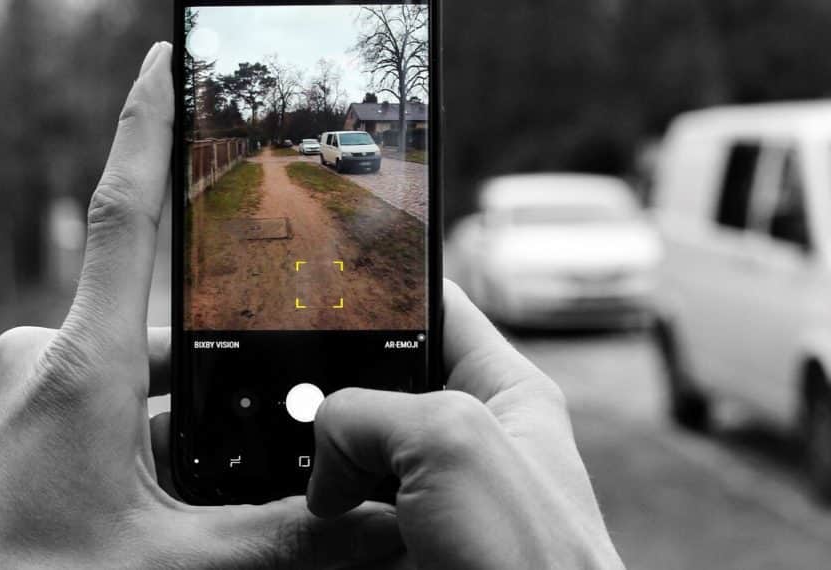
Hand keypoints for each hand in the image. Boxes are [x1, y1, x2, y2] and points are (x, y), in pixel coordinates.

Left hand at [0, 42, 401, 568]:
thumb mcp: (169, 565)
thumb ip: (280, 539)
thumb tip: (376, 528)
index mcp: (78, 366)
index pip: (124, 214)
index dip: (146, 126)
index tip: (163, 56)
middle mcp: (28, 354)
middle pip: (141, 342)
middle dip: (191, 398)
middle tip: (214, 470)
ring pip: (102, 382)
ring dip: (142, 432)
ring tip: (151, 512)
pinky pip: (57, 404)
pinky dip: (96, 439)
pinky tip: (101, 506)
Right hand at [308, 281, 624, 569]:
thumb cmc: (533, 562)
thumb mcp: (450, 442)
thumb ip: (370, 412)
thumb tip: (323, 446)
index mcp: (503, 389)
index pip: (436, 307)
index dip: (380, 290)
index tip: (322, 287)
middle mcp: (470, 434)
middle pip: (382, 380)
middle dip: (338, 386)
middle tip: (297, 393)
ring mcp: (436, 493)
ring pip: (358, 447)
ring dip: (325, 453)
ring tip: (306, 461)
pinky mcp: (407, 541)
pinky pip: (349, 506)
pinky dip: (323, 505)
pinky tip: (314, 507)